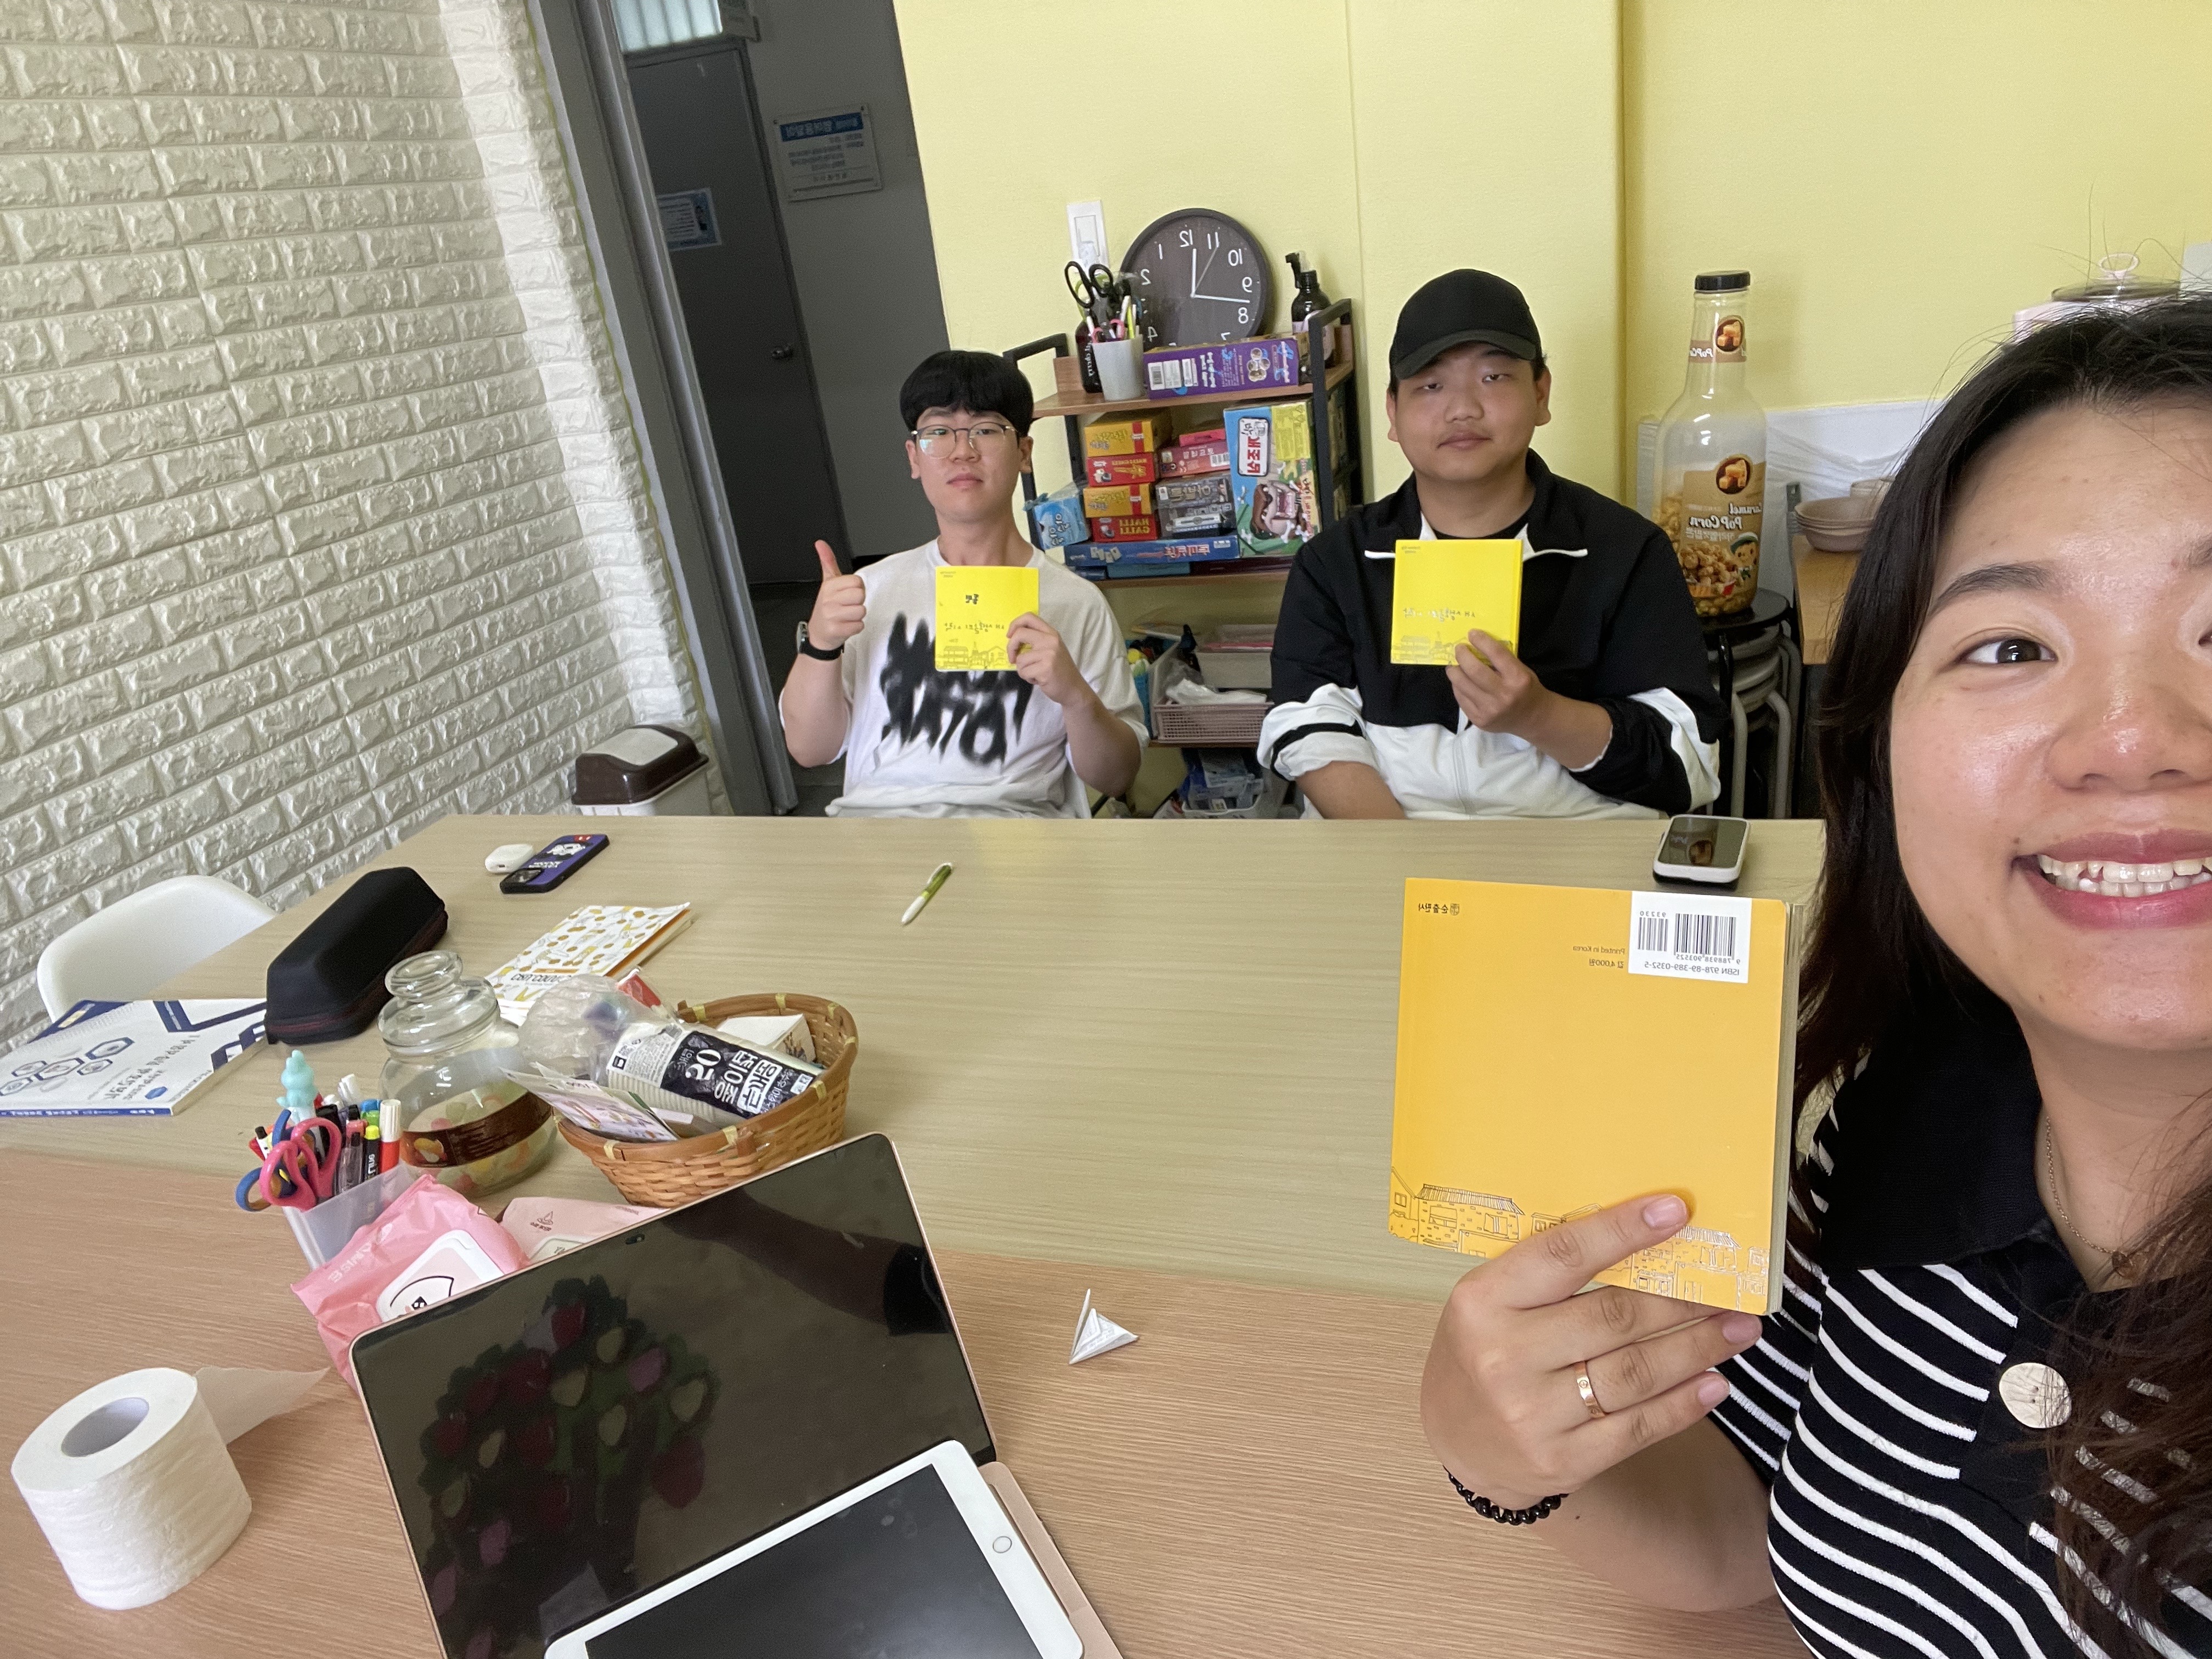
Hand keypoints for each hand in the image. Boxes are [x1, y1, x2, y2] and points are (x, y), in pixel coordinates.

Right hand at [806, 540, 866, 649]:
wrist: (818, 633)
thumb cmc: (827, 608)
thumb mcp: (827, 583)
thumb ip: (827, 562)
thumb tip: (820, 543)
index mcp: (829, 586)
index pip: (857, 581)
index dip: (857, 588)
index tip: (847, 594)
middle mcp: (829, 599)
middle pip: (860, 595)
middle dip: (857, 602)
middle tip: (847, 606)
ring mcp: (831, 615)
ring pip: (861, 611)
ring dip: (857, 616)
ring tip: (845, 616)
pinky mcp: (836, 630)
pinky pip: (859, 625)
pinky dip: (855, 627)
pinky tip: (845, 625)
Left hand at [1005, 612, 1091, 707]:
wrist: (1073, 688)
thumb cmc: (1059, 670)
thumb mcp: (1052, 648)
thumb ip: (1037, 640)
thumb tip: (1013, 638)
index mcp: (1051, 633)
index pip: (1029, 617)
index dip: (1015, 624)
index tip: (1010, 636)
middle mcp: (1050, 640)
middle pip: (1019, 634)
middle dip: (1010, 647)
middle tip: (1012, 658)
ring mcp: (1049, 654)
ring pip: (1020, 659)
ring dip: (1023, 669)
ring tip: (1035, 673)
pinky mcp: (1045, 669)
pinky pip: (1024, 672)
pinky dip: (1028, 678)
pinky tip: (1038, 679)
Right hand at [1419, 1195, 1762, 1508]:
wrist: (1456, 1442)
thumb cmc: (1486, 1350)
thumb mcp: (1495, 1301)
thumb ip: (1552, 1275)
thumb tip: (1648, 1242)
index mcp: (1484, 1300)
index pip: (1562, 1255)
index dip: (1622, 1231)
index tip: (1676, 1211)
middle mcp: (1505, 1356)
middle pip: (1613, 1317)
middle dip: (1682, 1299)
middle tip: (1731, 1288)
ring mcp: (1532, 1414)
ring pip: (1635, 1373)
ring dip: (1697, 1348)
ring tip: (1739, 1329)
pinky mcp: (1561, 1460)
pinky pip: (1637, 1427)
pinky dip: (1683, 1404)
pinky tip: (1715, 1383)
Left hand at [1447, 630, 1552, 736]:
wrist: (1533, 718)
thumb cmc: (1526, 689)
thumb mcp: (1522, 671)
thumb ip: (1501, 661)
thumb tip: (1475, 647)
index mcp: (1518, 678)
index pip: (1496, 654)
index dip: (1481, 641)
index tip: (1472, 633)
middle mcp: (1504, 695)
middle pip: (1474, 670)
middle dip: (1462, 655)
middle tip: (1459, 649)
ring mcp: (1490, 710)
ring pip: (1462, 685)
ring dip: (1454, 671)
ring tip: (1454, 666)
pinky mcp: (1479, 720)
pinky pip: (1461, 699)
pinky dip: (1457, 687)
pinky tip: (1459, 681)